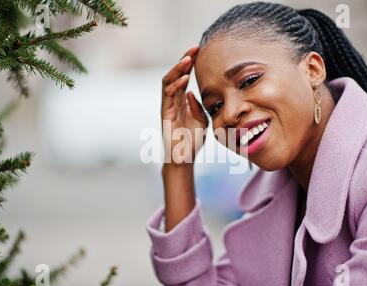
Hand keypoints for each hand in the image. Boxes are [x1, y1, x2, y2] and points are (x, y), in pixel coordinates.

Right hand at [161, 46, 207, 164]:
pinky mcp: (164, 112)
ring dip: (178, 69)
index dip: (190, 63)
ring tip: (187, 59)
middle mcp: (174, 100)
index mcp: (183, 100)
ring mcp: (167, 105)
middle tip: (194, 48)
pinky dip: (175, 85)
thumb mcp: (202, 120)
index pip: (185, 76)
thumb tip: (191, 92)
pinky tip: (184, 78)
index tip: (199, 50)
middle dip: (184, 60)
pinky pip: (167, 95)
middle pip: (176, 74)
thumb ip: (199, 106)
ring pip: (168, 81)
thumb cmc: (193, 140)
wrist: (184, 157)